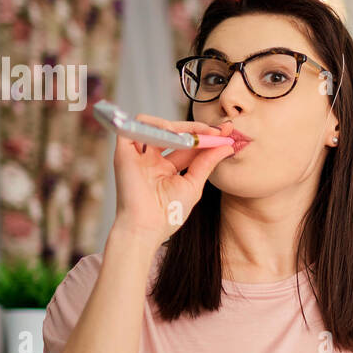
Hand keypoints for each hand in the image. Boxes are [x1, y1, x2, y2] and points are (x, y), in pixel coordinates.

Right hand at [111, 115, 236, 244]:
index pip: (187, 146)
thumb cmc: (168, 214)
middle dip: (197, 129)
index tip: (226, 133)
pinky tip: (172, 132)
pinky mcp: (124, 151)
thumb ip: (208, 163)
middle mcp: (151, 159)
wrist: (146, 227)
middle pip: (174, 134)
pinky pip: (136, 125)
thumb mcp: (193, 184)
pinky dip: (154, 124)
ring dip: (178, 126)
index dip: (205, 137)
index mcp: (165, 168)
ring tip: (197, 134)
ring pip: (156, 126)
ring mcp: (138, 155)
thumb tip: (227, 146)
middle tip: (218, 131)